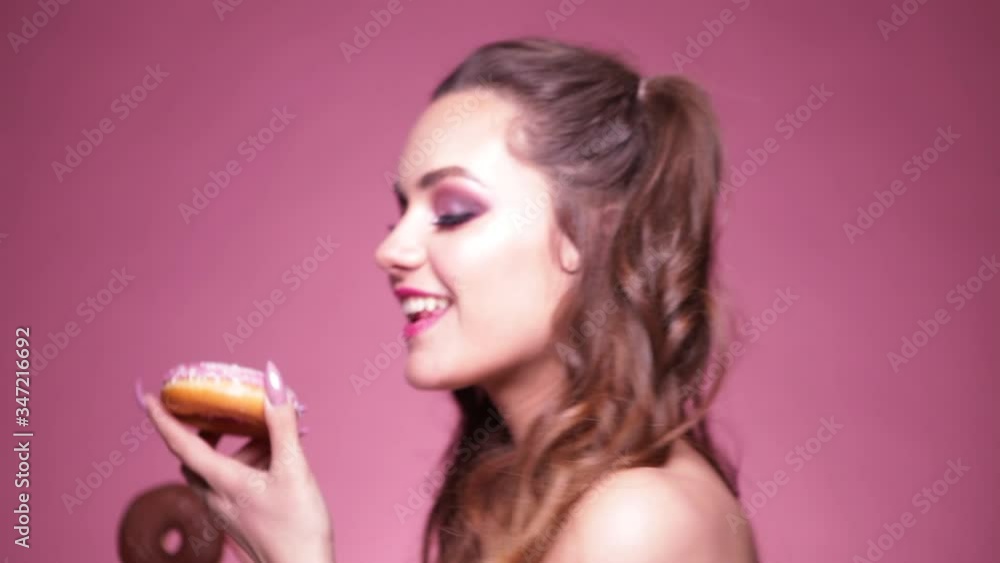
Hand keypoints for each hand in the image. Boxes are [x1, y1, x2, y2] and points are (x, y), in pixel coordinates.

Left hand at [141, 361, 334, 562]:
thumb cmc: (298, 529)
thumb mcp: (294, 469)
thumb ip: (281, 423)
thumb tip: (272, 381)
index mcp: (223, 482)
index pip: (182, 445)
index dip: (163, 419)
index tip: (151, 397)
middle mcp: (218, 497)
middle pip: (196, 457)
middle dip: (204, 429)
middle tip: (216, 408)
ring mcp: (229, 510)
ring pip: (218, 469)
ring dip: (238, 446)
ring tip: (273, 431)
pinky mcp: (243, 518)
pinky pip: (235, 482)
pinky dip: (251, 462)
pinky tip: (280, 456)